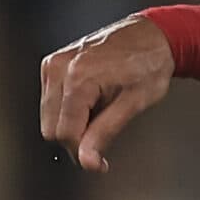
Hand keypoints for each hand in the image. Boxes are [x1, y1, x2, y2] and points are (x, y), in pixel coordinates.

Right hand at [40, 15, 174, 171]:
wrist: (151, 36)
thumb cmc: (148, 66)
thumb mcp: (134, 104)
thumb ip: (105, 133)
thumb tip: (86, 162)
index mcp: (78, 78)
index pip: (65, 134)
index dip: (83, 153)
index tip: (102, 163)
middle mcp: (59, 68)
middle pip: (51, 129)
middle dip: (76, 140)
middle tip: (104, 134)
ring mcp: (52, 64)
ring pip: (48, 118)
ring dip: (71, 125)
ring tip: (101, 111)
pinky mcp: (51, 64)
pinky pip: (49, 101)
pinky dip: (67, 110)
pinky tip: (91, 101)